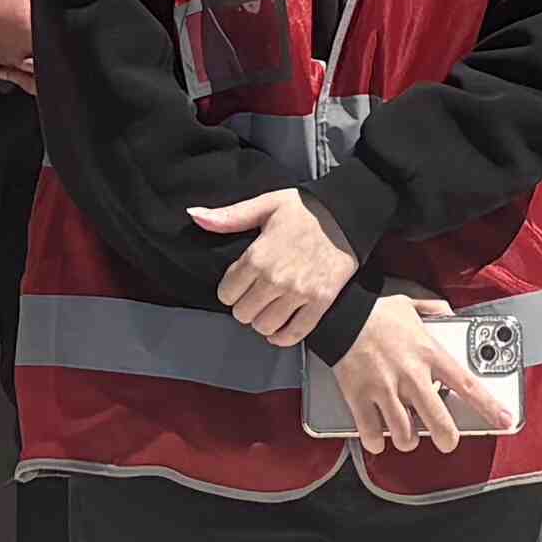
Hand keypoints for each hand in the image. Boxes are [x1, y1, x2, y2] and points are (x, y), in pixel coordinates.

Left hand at [188, 181, 359, 349]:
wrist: (347, 215)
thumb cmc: (304, 209)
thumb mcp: (265, 205)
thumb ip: (229, 217)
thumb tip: (194, 215)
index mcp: (258, 256)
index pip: (226, 293)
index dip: (230, 288)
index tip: (239, 281)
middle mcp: (276, 279)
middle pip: (242, 314)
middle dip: (244, 304)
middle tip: (254, 293)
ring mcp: (300, 294)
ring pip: (264, 327)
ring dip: (262, 319)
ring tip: (268, 305)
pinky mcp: (320, 303)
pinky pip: (294, 335)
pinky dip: (282, 336)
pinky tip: (280, 326)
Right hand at [331, 289, 510, 457]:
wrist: (340, 315)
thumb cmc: (376, 313)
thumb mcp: (411, 305)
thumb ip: (436, 310)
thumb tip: (451, 314)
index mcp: (429, 354)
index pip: (467, 385)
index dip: (489, 407)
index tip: (504, 420)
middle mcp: (411, 376)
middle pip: (439, 422)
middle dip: (447, 438)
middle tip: (446, 440)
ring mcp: (385, 390)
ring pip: (405, 435)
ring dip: (408, 439)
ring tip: (407, 432)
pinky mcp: (360, 398)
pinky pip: (372, 434)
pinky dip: (377, 440)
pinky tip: (379, 433)